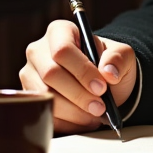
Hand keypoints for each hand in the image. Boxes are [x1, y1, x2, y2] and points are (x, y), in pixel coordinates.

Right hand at [20, 20, 136, 133]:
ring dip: (74, 111)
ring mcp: (30, 75)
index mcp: (60, 31)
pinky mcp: (30, 98)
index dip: (82, 70)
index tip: (101, 87)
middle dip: (79, 94)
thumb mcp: (122, 56)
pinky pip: (44, 112)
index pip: (63, 49)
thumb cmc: (108, 64)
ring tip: (95, 114)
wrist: (101, 83)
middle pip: (51, 74)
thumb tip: (108, 72)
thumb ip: (118, 58)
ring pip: (46, 96)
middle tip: (100, 107)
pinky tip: (84, 120)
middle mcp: (39, 51)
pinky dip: (67, 121)